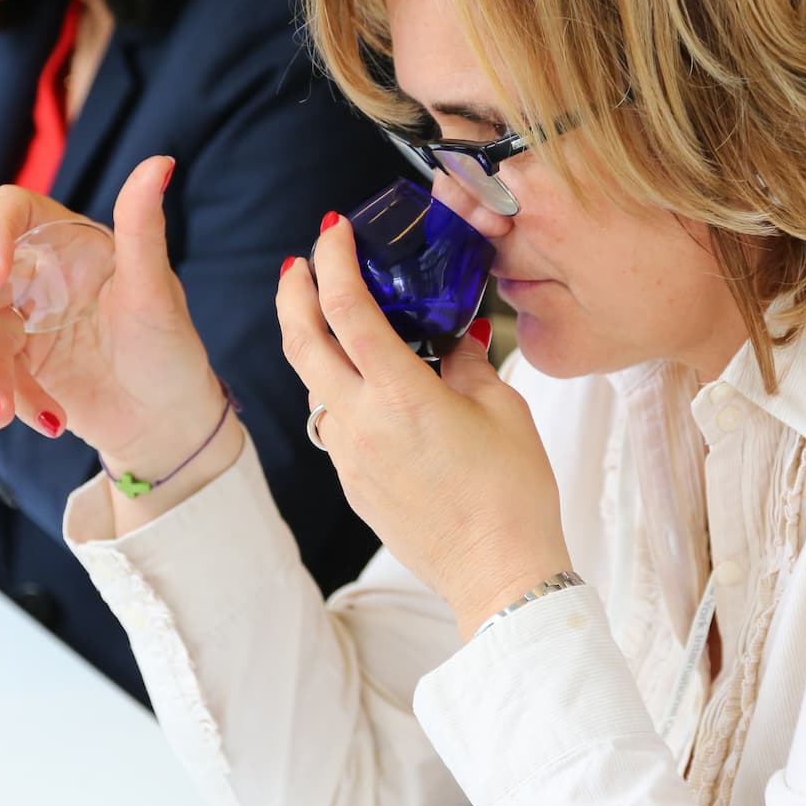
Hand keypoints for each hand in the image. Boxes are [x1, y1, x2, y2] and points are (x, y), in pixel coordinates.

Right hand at [0, 158, 236, 505]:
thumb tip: (161, 162)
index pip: (11, 211)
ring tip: (1, 410)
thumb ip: (143, 228)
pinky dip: (10, 399)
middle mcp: (36, 274)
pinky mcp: (14, 364)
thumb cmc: (169, 348)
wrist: (166, 422)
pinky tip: (48, 421)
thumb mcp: (155, 291)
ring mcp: (20, 320)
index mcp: (67, 241)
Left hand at [276, 212, 570, 637]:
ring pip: (311, 383)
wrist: (498, 575)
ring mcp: (350, 457)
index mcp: (401, 396)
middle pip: (301, 342)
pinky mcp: (353, 484)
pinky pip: (333, 421)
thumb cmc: (512, 494)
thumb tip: (456, 338)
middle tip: (301, 262)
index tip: (333, 231)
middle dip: (294, 292)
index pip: (347, 310)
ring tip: (327, 314)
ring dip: (311, 341)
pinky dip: (336, 387)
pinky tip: (362, 379)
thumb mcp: (503, 411)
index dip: (334, 261)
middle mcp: (362, 423)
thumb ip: (467, 364)